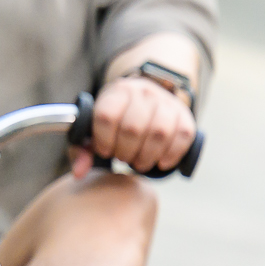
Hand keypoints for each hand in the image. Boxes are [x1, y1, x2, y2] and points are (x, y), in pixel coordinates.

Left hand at [74, 73, 197, 176]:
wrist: (149, 99)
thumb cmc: (117, 120)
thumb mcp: (96, 128)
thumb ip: (83, 150)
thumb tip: (79, 173)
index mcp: (117, 92)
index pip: (106, 116)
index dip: (104, 139)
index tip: (105, 150)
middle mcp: (143, 92)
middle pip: (133, 128)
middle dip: (126, 152)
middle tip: (123, 158)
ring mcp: (167, 103)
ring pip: (159, 133)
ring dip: (147, 156)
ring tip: (140, 162)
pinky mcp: (185, 116)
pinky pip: (183, 137)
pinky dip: (171, 155)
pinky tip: (161, 162)